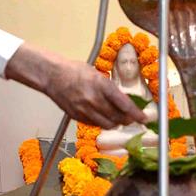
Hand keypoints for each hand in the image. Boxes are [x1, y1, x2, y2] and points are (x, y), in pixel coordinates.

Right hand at [4, 42, 146, 129]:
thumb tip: (123, 98)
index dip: (136, 114)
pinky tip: (104, 117)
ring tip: (119, 119)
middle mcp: (94, 100)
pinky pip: (95, 124)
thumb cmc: (75, 71)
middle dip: (128, 119)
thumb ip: (109, 87)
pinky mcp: (77, 116)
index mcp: (101, 85)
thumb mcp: (96, 74)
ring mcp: (85, 110)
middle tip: (132, 117)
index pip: (124, 105)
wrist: (52, 76)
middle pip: (118, 117)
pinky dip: (103, 122)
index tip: (144, 118)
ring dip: (116, 123)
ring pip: (108, 124)